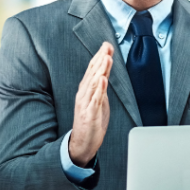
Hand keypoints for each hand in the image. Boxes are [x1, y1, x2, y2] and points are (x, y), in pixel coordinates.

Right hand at [69, 43, 112, 165]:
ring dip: (100, 70)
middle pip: (93, 73)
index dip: (100, 57)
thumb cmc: (90, 122)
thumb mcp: (98, 101)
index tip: (107, 45)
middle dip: (100, 59)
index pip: (93, 70)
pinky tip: (103, 80)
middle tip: (107, 47)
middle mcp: (84, 95)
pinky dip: (99, 89)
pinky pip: (95, 100)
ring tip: (106, 58)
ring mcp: (86, 104)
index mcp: (86, 91)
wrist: (82, 143)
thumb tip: (105, 75)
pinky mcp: (89, 114)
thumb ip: (100, 88)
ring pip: (94, 84)